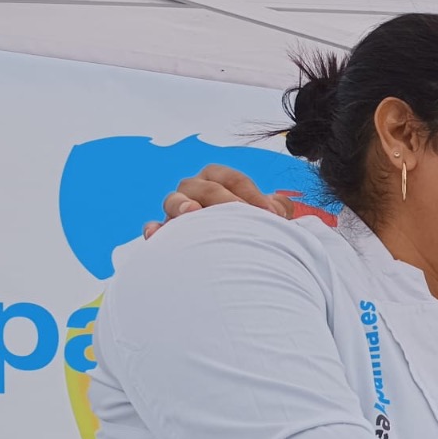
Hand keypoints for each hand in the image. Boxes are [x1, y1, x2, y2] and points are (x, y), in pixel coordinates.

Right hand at [142, 165, 292, 237]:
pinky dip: (156, 230)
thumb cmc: (253, 230)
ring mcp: (178, 210)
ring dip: (182, 205)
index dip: (252, 194)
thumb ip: (278, 208)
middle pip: (203, 187)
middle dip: (222, 199)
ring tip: (192, 213)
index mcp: (219, 180)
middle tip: (239, 213)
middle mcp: (196, 190)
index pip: (232, 179)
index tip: (271, 215)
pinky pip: (157, 228)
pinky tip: (157, 234)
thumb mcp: (269, 218)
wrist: (238, 259)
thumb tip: (281, 207)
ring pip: (174, 200)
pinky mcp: (168, 232)